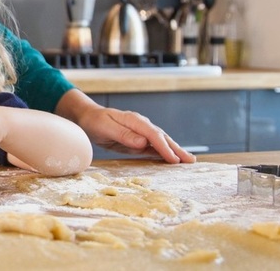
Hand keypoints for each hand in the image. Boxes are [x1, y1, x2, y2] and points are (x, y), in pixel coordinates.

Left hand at [57, 89, 195, 163]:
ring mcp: (141, 132)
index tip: (174, 159)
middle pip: (162, 138)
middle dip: (177, 150)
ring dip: (174, 152)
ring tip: (188, 161)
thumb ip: (124, 135)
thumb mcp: (106, 128)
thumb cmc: (95, 122)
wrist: (88, 118)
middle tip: (191, 161)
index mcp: (135, 121)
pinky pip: (153, 147)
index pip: (154, 135)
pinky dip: (164, 154)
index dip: (165, 148)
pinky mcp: (138, 140)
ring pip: (161, 143)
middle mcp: (141, 125)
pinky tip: (172, 160)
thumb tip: (143, 142)